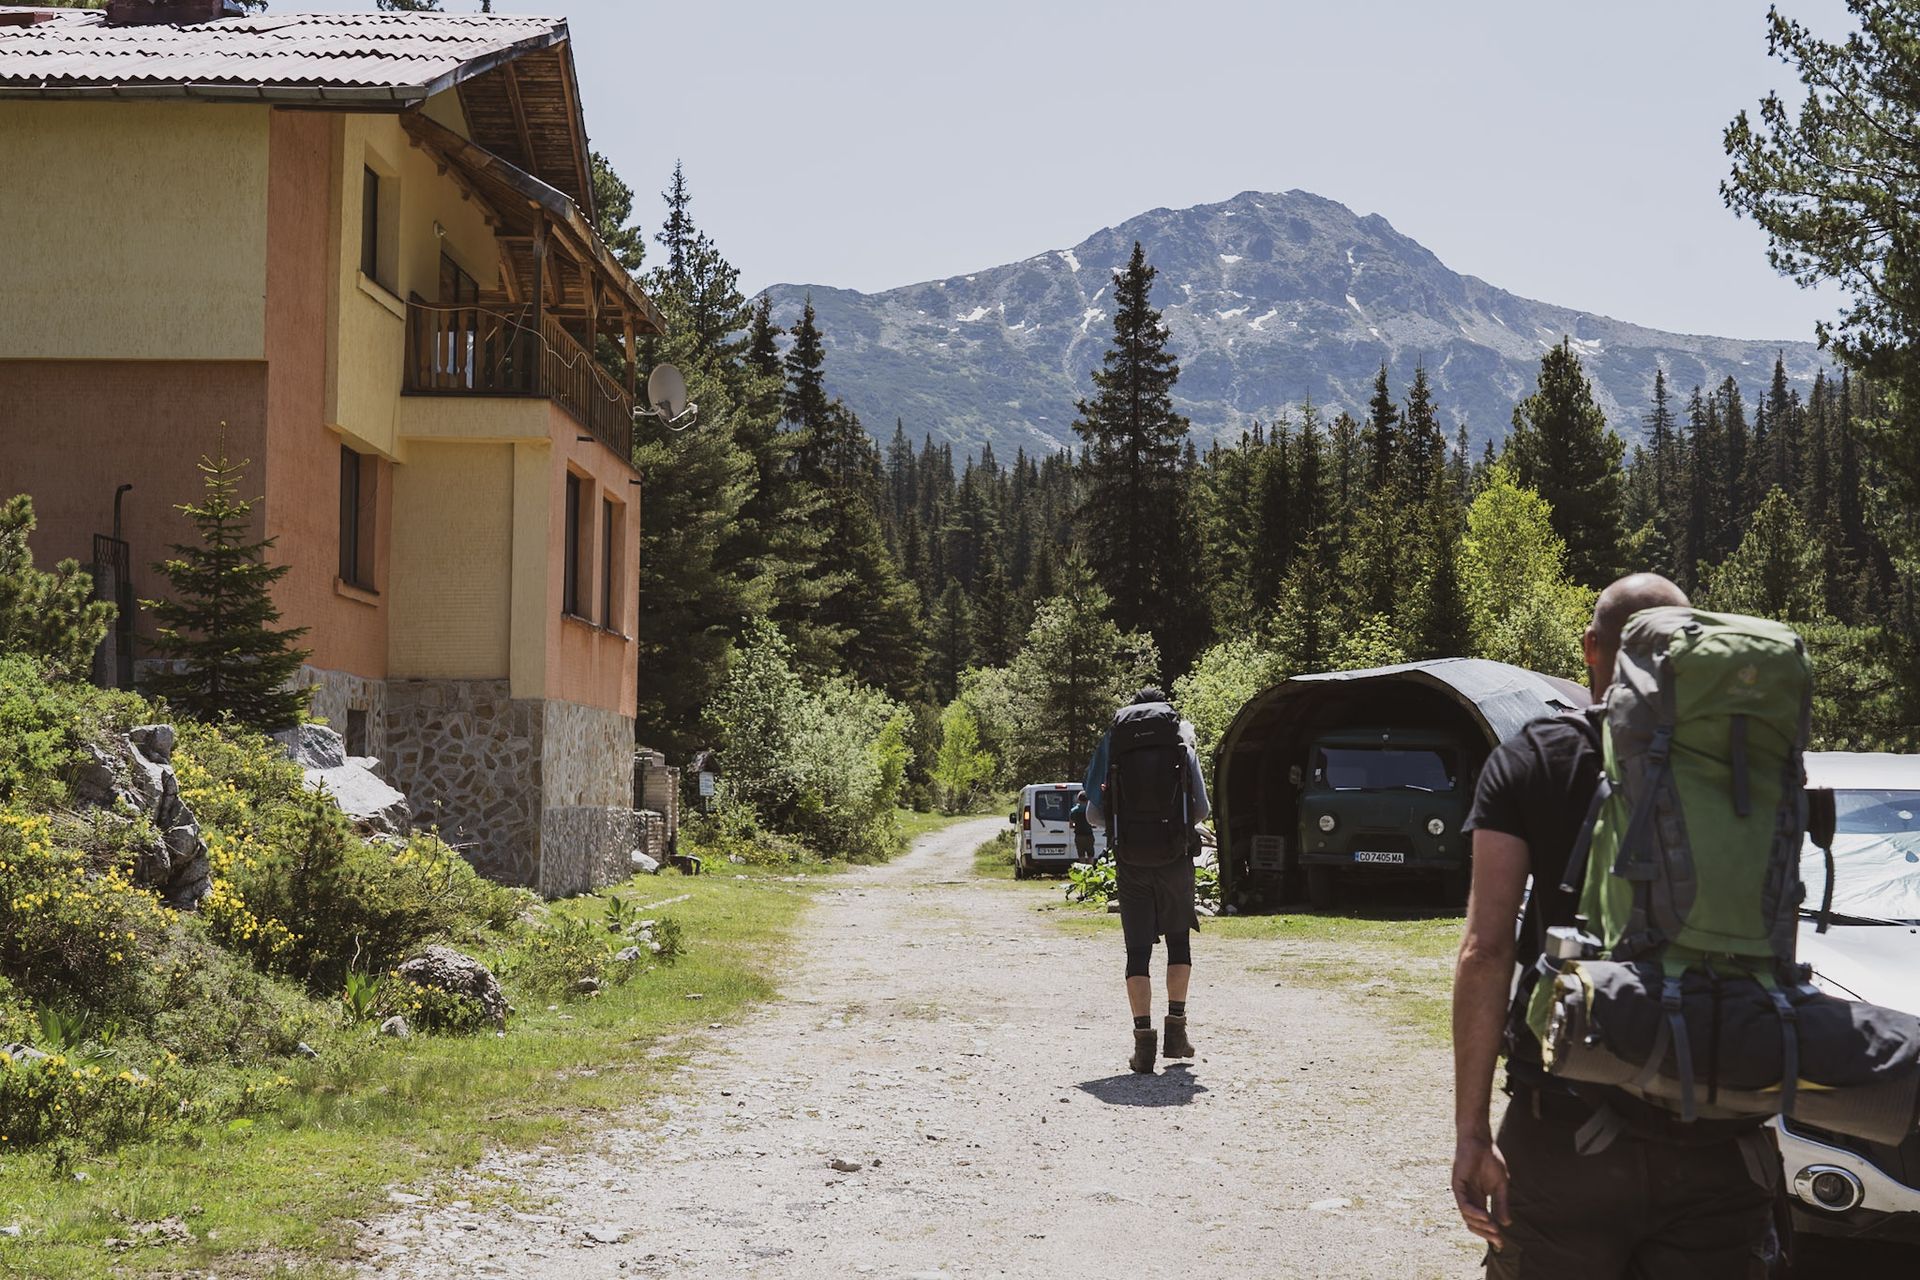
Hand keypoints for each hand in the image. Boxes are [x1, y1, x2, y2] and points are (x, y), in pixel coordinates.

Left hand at [1452, 1133, 1510, 1249]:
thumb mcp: (1501, 1185)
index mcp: (1479, 1200)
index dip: (1491, 1234)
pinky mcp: (1457, 1185)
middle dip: (1486, 1234)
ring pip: (1467, 1217)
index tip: (1502, 1244)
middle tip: (1498, 1241)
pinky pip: (1463, 1204)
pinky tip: (1485, 1216)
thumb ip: (1501, 1204)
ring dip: (1481, 1225)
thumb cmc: (1490, 1160)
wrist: (1481, 1141)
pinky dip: (1474, 1213)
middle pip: (1473, 1224)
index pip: (1483, 1222)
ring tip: (1494, 1229)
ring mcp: (1462, 1193)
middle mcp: (1469, 1199)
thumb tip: (1506, 1224)